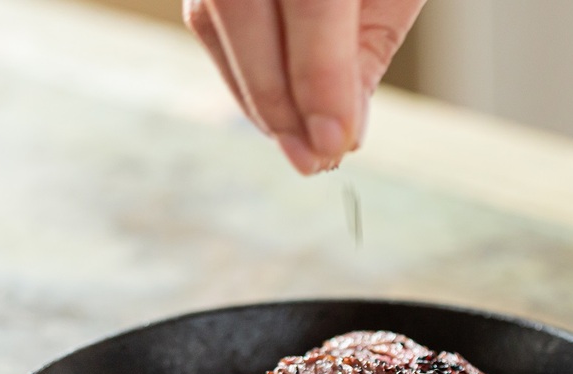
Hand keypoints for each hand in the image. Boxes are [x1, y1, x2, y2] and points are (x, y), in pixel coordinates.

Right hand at [183, 0, 425, 173]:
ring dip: (254, 92)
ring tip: (297, 142)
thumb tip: (344, 129)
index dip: (320, 77)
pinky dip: (239, 65)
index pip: (311, 0)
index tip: (338, 144)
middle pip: (240, 7)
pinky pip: (205, 11)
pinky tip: (272, 104)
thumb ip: (367, 46)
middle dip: (277, 97)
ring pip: (211, 14)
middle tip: (315, 159)